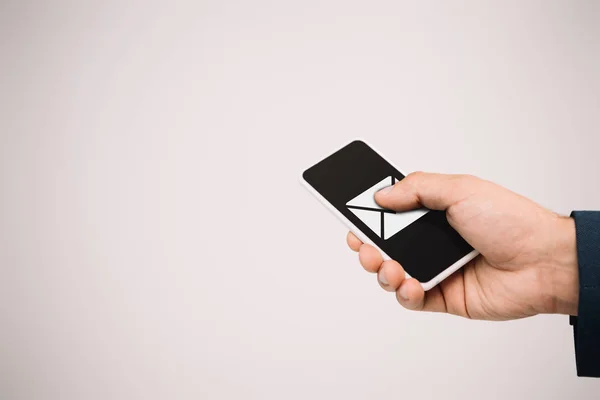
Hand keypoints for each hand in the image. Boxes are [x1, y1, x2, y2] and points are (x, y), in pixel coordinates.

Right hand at [347, 172, 578, 319]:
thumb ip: (417, 188)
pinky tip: (411, 284)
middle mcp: (431, 241)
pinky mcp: (443, 296)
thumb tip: (381, 195)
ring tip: (390, 267)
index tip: (350, 216)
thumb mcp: (460, 189)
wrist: (543, 261)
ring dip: (381, 270)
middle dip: (365, 246)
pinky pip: (411, 298)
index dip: (367, 216)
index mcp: (433, 213)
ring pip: (391, 273)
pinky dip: (405, 293)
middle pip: (383, 245)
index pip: (390, 214)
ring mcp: (436, 269)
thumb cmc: (510, 220)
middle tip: (363, 245)